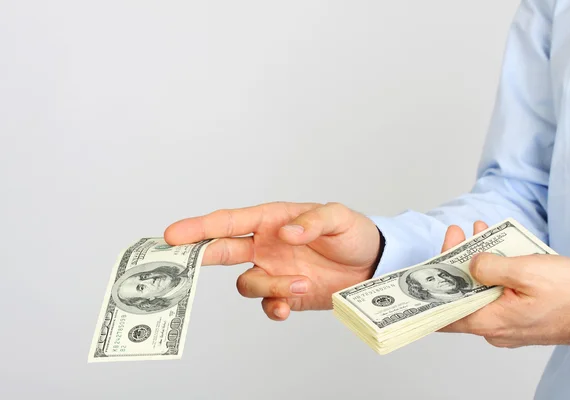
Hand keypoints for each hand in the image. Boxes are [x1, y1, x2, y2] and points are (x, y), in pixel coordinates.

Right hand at [164, 202, 380, 319]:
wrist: (371, 265)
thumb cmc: (352, 234)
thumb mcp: (339, 218)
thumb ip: (313, 221)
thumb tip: (287, 232)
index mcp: (272, 220)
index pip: (230, 222)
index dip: (200, 227)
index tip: (174, 234)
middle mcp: (266, 246)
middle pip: (221, 250)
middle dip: (199, 254)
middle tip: (180, 262)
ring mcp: (274, 271)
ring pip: (248, 283)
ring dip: (270, 287)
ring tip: (302, 284)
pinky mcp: (285, 295)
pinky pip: (267, 305)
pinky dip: (273, 308)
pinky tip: (287, 306)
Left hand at [438, 222, 569, 347]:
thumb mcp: (527, 272)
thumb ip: (491, 267)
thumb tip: (470, 264)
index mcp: (490, 321)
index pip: (445, 314)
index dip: (431, 291)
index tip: (425, 269)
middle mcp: (494, 327)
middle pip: (461, 295)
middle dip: (456, 262)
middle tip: (456, 235)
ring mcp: (506, 323)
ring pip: (479, 291)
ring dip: (475, 262)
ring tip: (475, 233)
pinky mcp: (517, 316)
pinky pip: (496, 293)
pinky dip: (492, 271)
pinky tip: (494, 247)